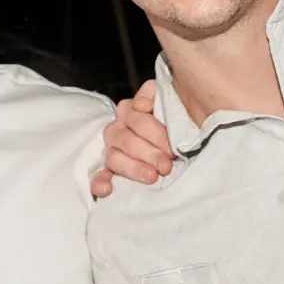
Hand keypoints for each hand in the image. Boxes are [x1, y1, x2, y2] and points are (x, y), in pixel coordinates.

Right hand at [90, 79, 174, 198]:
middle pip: (127, 140)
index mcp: (131, 110)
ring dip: (133, 168)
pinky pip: (99, 176)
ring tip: (152, 176)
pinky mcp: (110, 170)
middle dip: (150, 153)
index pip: (137, 118)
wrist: (183, 145)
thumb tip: (140, 104)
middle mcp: (118, 127)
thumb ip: (155, 94)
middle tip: (168, 165)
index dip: (156, 134)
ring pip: (114, 158)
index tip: (173, 147)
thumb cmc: (178, 125)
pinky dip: (100, 183)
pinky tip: (106, 189)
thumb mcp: (173, 103)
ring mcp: (112, 149)